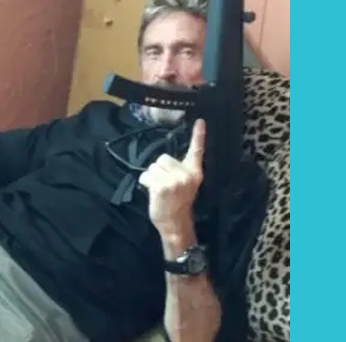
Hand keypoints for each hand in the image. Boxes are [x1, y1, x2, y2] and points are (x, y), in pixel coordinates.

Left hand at [139, 119, 205, 233]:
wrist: (175, 224)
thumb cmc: (178, 204)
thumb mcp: (186, 185)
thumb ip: (180, 171)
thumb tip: (164, 161)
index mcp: (195, 173)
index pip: (197, 151)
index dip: (198, 135)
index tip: (200, 120)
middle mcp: (186, 174)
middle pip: (163, 158)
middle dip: (159, 169)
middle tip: (165, 185)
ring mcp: (174, 180)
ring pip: (153, 166)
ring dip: (151, 176)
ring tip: (159, 189)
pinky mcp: (161, 186)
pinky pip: (146, 175)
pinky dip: (145, 182)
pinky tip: (152, 192)